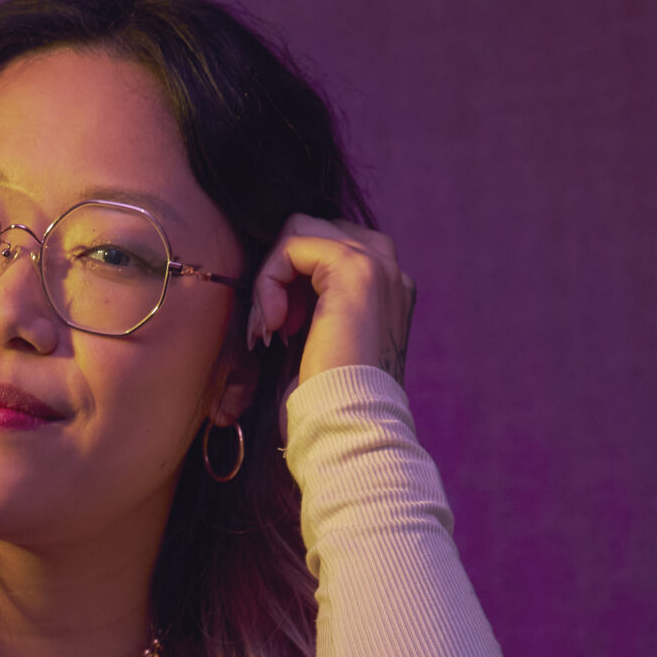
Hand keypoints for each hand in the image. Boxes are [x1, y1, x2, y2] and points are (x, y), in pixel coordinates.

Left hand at [246, 215, 416, 390]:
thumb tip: (274, 281)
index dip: (291, 282)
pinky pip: (291, 246)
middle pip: (312, 231)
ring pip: (299, 233)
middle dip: (279, 275)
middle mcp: (388, 269)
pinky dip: (268, 282)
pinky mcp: (355, 269)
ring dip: (269, 279)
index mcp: (386, 287)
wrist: (349, 426)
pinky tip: (272, 325)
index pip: (326, 249)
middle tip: (271, 329)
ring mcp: (378, 264)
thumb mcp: (318, 342)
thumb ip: (310, 305)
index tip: (280, 332)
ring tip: (269, 329)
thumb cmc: (328, 400)